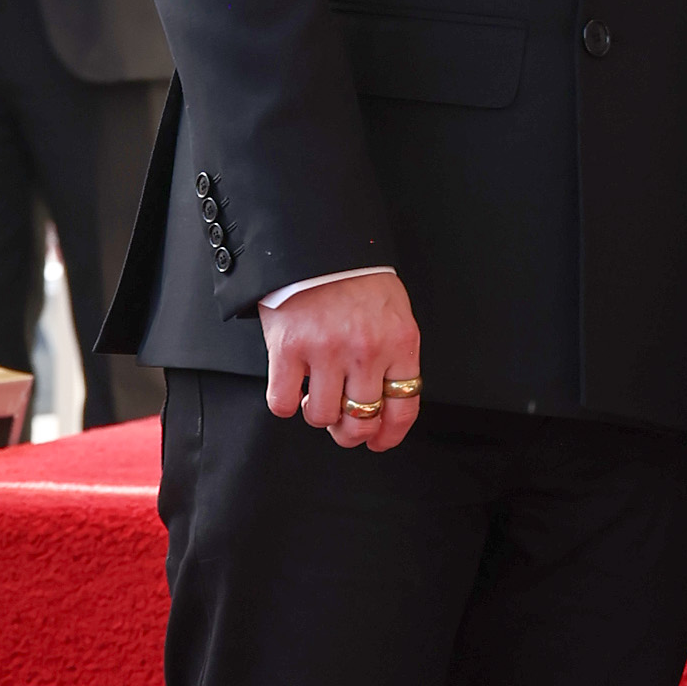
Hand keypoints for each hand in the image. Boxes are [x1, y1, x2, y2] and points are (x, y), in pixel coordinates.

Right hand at [258, 270, 422, 451]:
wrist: (318, 243)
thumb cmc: (356, 278)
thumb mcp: (393, 313)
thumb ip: (393, 356)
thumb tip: (385, 403)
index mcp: (398, 343)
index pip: (403, 407)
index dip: (390, 435)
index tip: (379, 442)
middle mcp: (366, 351)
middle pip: (362, 420)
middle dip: (351, 433)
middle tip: (342, 426)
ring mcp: (326, 351)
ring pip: (322, 416)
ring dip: (317, 414)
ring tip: (314, 396)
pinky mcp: (289, 348)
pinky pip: (283, 402)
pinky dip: (284, 404)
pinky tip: (290, 390)